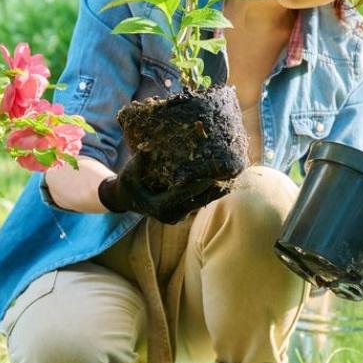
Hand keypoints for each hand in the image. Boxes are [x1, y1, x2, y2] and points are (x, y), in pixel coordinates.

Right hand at [98, 152, 228, 223]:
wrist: (127, 199)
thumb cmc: (128, 184)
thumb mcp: (129, 173)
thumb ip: (138, 162)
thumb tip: (146, 147)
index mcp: (159, 208)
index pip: (181, 197)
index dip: (196, 187)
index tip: (211, 177)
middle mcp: (172, 215)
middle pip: (198, 201)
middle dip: (215, 188)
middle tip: (231, 174)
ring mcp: (180, 215)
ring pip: (203, 202)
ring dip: (218, 190)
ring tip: (234, 175)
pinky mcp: (185, 210)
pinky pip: (201, 200)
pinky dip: (213, 190)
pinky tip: (227, 179)